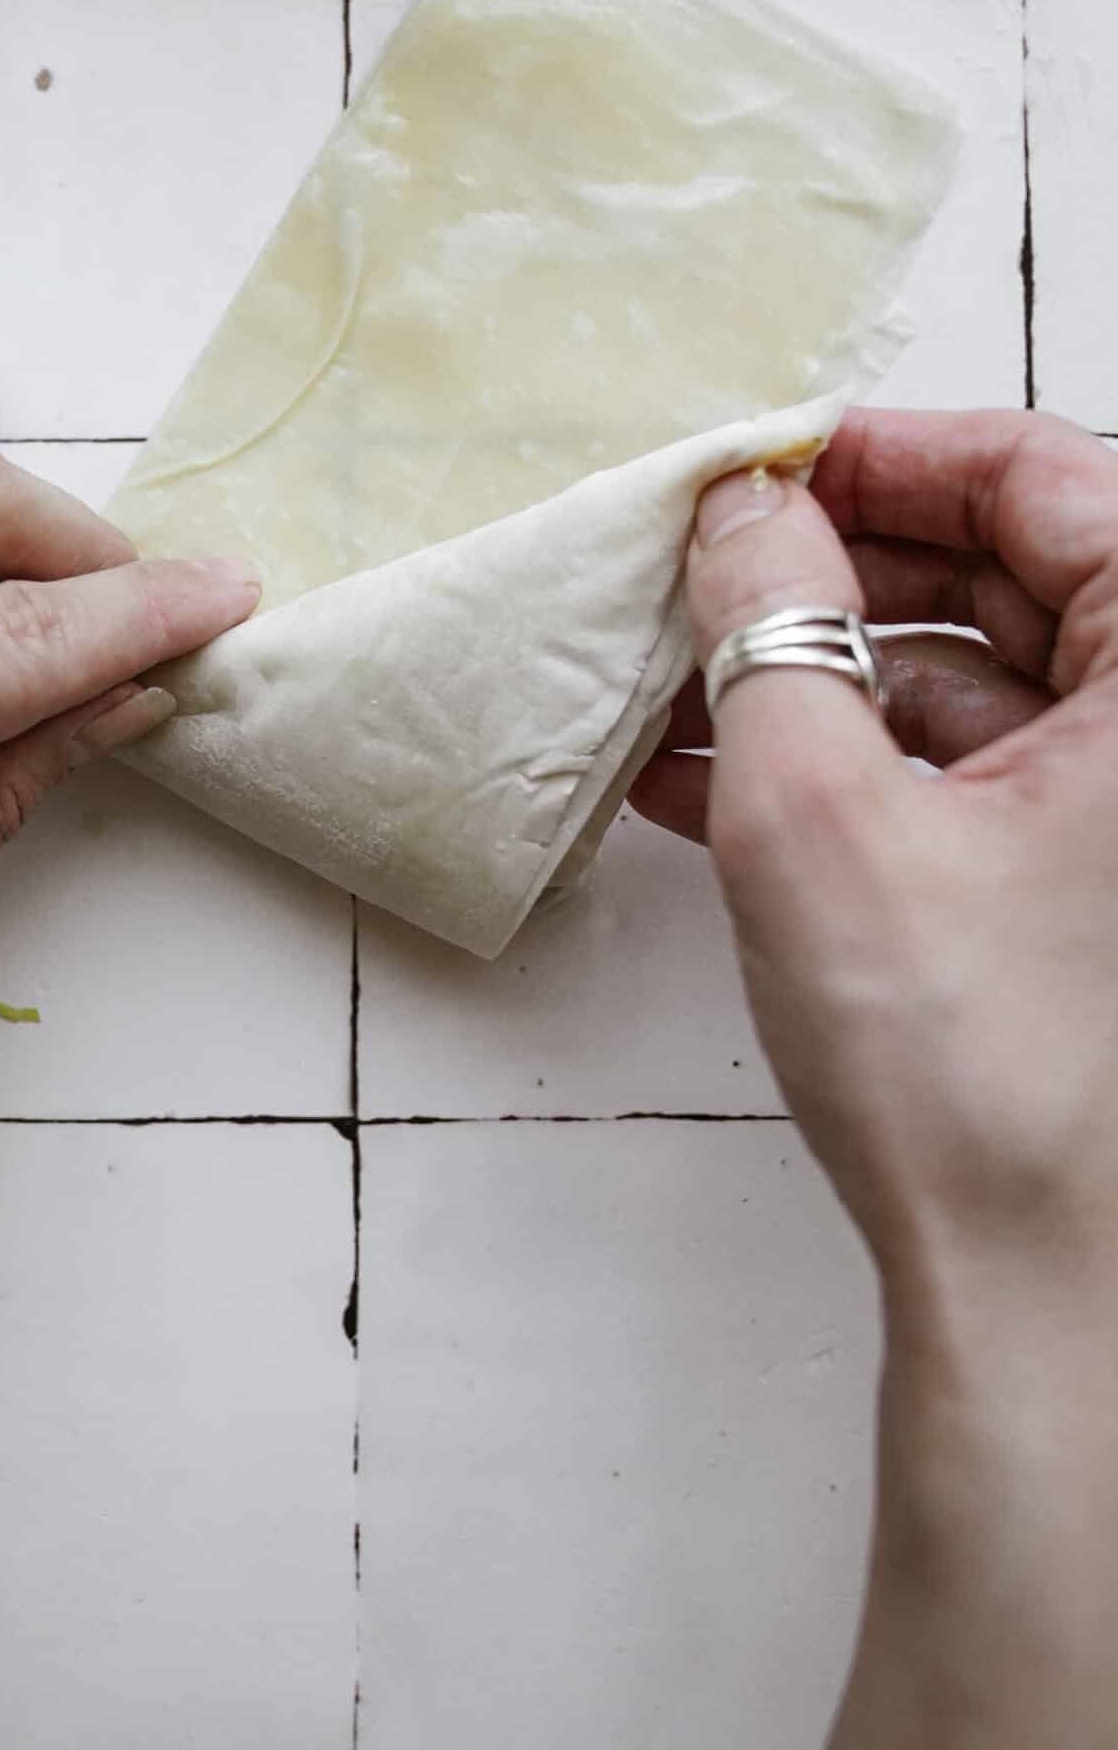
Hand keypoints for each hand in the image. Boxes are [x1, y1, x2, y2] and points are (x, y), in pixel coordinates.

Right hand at [632, 406, 1117, 1749]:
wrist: (1043, 1299)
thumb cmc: (969, 1062)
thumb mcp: (817, 810)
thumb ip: (765, 626)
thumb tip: (736, 507)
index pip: (1049, 477)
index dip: (894, 451)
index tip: (766, 466)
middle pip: (1014, 573)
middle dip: (841, 567)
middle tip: (705, 574)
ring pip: (982, 680)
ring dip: (825, 673)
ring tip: (672, 690)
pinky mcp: (1093, 897)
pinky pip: (973, 776)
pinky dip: (853, 762)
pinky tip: (711, 784)